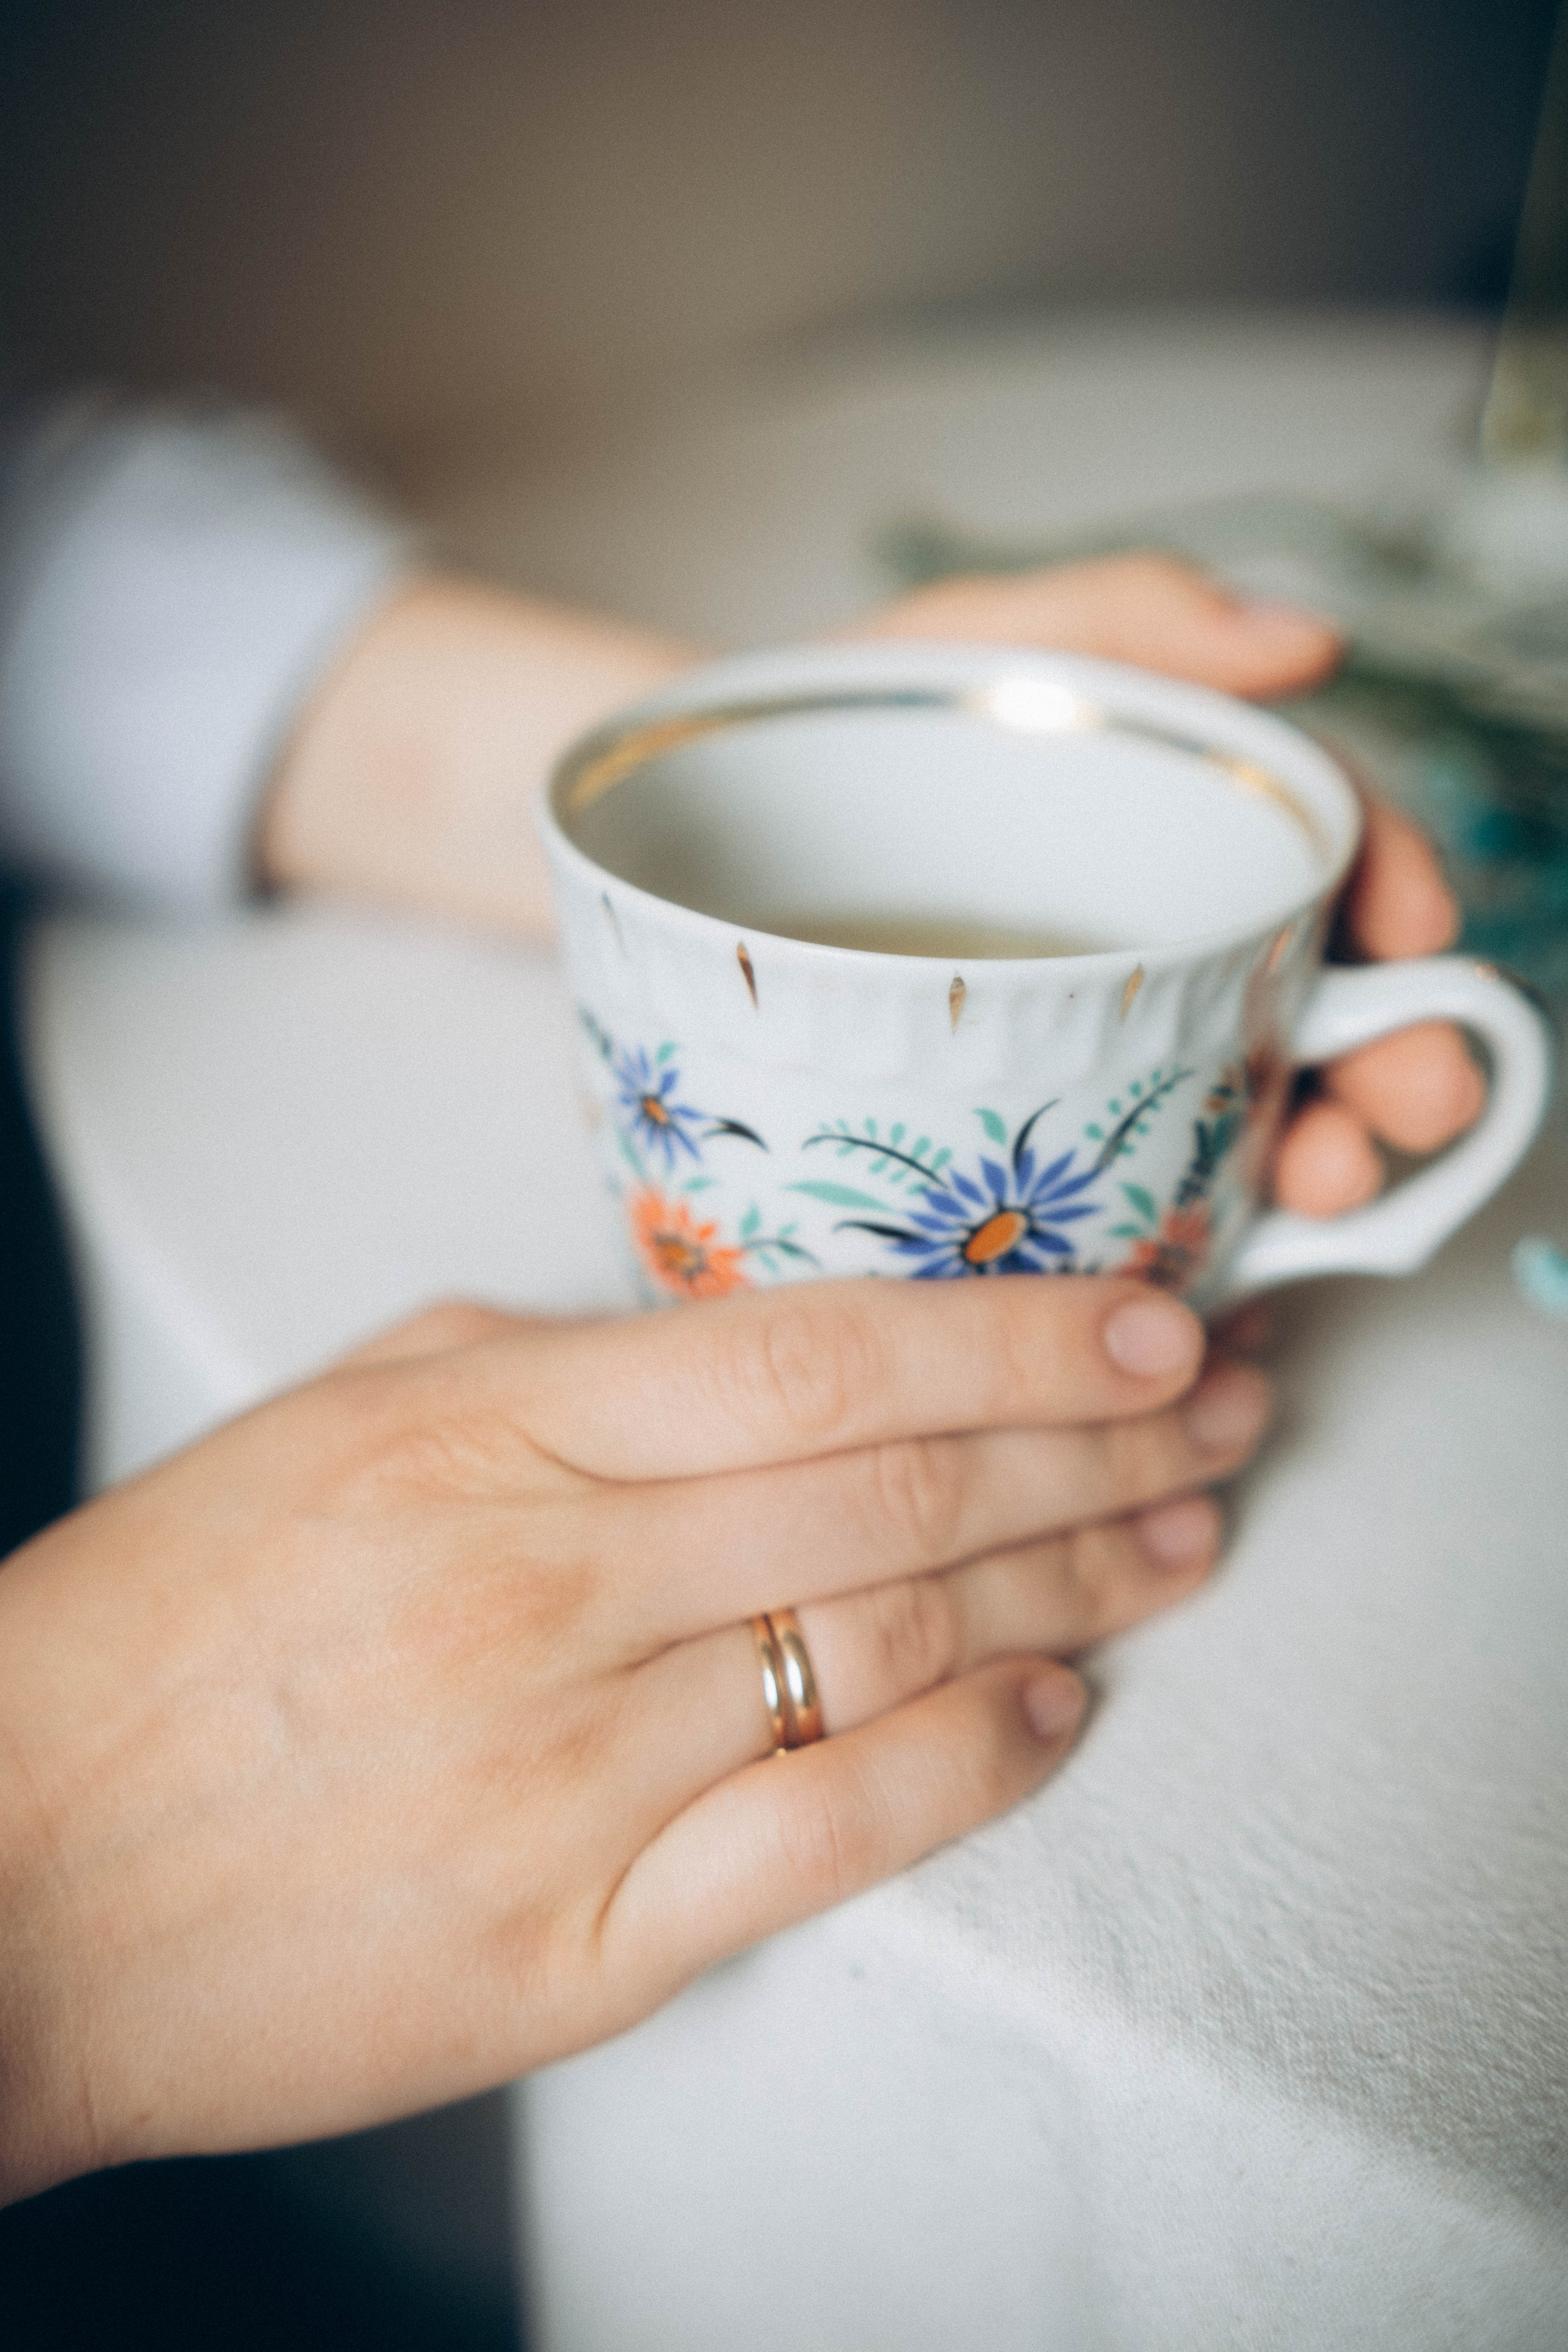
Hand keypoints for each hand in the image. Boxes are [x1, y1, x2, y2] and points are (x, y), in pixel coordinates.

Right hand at [0, 1276, 1268, 2197]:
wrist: (7, 1880)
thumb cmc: (162, 1634)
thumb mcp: (341, 1423)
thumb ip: (547, 1365)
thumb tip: (746, 1345)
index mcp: (487, 1432)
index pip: (818, 1353)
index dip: (1011, 1328)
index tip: (1143, 1311)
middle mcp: (547, 1585)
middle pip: (896, 1494)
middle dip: (1094, 1441)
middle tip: (1217, 1411)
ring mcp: (570, 1770)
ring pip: (892, 1650)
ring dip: (1069, 1587)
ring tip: (1176, 1540)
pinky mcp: (573, 1939)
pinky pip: (823, 1838)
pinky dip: (968, 1767)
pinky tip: (1057, 1710)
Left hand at [258, 554, 1477, 1218]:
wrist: (655, 852)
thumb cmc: (814, 731)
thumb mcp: (957, 644)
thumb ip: (1115, 615)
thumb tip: (1302, 641)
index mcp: (1156, 827)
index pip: (1320, 847)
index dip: (1395, 888)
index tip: (1419, 937)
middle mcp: (1149, 948)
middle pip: (1317, 1006)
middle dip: (1388, 1066)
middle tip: (1385, 1117)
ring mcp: (1090, 1053)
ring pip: (1246, 1119)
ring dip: (1314, 1158)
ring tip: (1312, 1189)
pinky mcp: (1016, 1143)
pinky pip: (1129, 1196)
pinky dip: (1196, 1234)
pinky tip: (1212, 1272)